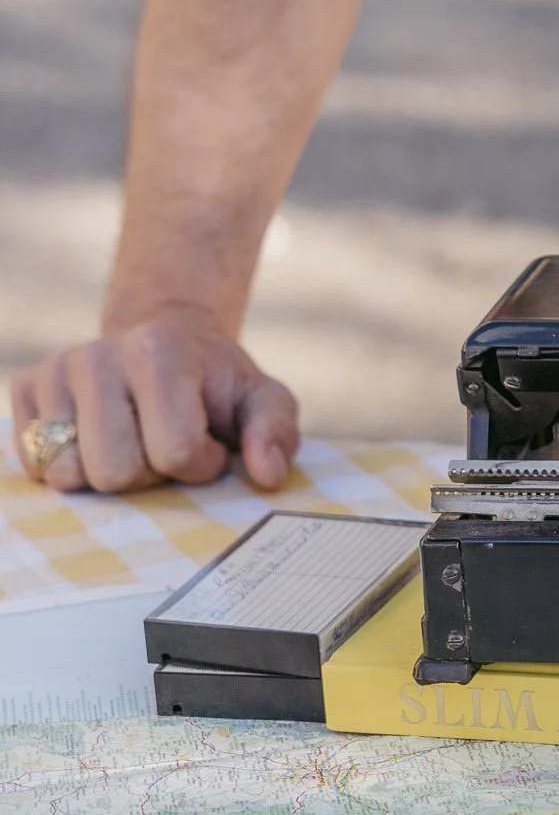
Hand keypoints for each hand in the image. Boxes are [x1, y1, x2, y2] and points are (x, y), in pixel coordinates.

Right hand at [10, 311, 299, 493]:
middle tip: (163, 445)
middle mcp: (100, 353)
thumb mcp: (260, 398)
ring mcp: (58, 370)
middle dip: (148, 473)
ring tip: (132, 441)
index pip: (175, 449)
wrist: (164, 340)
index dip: (199, 464)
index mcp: (160, 349)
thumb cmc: (214, 384)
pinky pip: (36, 466)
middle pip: (114, 470)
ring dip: (107, 473)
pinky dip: (70, 466)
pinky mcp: (27, 388)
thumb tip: (267, 473)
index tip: (209, 446)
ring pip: (69, 474)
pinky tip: (96, 438)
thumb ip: (275, 430)